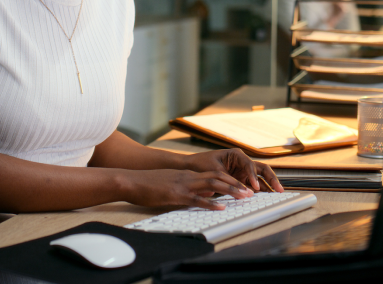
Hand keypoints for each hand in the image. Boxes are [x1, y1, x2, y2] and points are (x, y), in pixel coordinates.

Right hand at [122, 168, 254, 210]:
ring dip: (229, 191)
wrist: (132, 180)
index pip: (214, 175)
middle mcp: (188, 177)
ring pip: (212, 185)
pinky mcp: (175, 195)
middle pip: (218, 178)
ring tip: (242, 197)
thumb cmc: (149, 184)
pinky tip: (221, 207)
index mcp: (188, 175)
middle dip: (235, 185)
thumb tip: (207, 195)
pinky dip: (210, 203)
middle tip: (250, 192)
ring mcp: (183, 185)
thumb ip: (190, 188)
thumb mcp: (173, 183)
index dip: (230, 180)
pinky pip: (196, 199)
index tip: (243, 187)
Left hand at [185, 149, 283, 193]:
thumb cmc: (202, 165)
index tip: (254, 188)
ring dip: (269, 185)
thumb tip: (241, 191)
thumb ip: (229, 180)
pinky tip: (266, 197)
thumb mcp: (215, 171)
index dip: (253, 176)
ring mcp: (243, 170)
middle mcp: (243, 161)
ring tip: (277, 194)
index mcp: (237, 155)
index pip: (250, 165)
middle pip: (262, 169)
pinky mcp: (241, 179)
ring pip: (260, 177)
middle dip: (271, 178)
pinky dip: (260, 190)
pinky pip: (254, 184)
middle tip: (279, 189)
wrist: (192, 167)